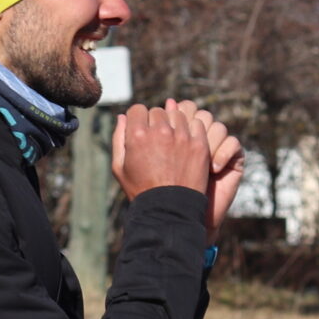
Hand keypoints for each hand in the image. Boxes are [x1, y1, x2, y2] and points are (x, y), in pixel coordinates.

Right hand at [112, 100, 244, 233]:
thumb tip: (122, 117)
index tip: (141, 129)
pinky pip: (196, 124)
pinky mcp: (199, 144)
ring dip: (174, 123)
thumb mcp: (120, 168)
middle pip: (157, 111)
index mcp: (137, 135)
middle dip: (155, 121)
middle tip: (157, 138)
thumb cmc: (141, 190)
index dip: (138, 119)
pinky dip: (191, 130)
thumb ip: (118, 139)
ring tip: (173, 140)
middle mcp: (160, 131)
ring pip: (178, 115)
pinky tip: (186, 142)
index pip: (137, 109)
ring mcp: (181, 137)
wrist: (168, 209)